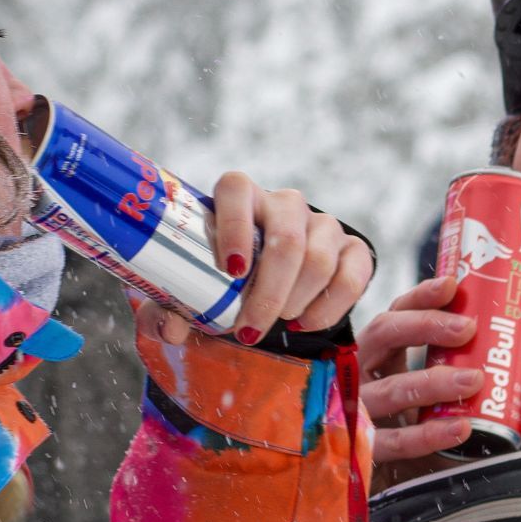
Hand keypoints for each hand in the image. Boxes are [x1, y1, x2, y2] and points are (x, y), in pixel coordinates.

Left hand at [186, 172, 371, 346]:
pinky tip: (303, 322)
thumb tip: (172, 328)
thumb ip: (169, 307)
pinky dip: (327, 309)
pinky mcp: (351, 249)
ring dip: (294, 302)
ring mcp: (322, 223)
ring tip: (276, 323)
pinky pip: (351, 277)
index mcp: (239, 196)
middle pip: (286, 239)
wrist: (272, 280)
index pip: (236, 190)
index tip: (231, 271)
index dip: (233, 226)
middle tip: (248, 330)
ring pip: (318, 260)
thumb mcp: (190, 289)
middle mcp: (283, 203)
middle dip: (268, 293)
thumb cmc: (221, 277)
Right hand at [358, 273, 479, 468]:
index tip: (452, 285)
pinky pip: (395, 440)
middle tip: (468, 329)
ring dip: (433, 380)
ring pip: (391, 388)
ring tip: (475, 379)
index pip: (395, 314)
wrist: (395, 488)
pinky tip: (460, 428)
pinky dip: (428, 434)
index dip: (420, 298)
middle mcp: (363, 376)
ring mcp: (359, 412)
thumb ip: (489, 379)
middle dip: (425, 326)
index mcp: (381, 356)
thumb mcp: (446, 399)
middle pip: (383, 335)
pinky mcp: (365, 451)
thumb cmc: (419, 431)